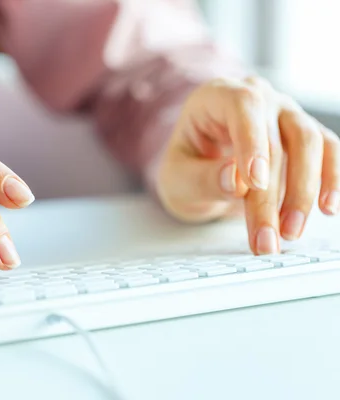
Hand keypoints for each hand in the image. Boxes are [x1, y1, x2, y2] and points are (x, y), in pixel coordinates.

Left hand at [157, 77, 338, 253]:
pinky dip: (331, 180)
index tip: (254, 184)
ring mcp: (285, 114)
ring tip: (289, 232)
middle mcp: (258, 98)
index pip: (243, 106)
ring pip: (309, 143)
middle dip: (272, 195)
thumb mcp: (176, 177)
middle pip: (276, 137)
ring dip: (303, 193)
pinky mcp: (305, 135)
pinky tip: (329, 209)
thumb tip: (235, 181)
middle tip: (266, 237)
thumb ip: (201, 178)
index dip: (252, 142)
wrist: (198, 170)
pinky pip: (328, 151)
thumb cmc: (185, 167)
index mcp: (217, 97)